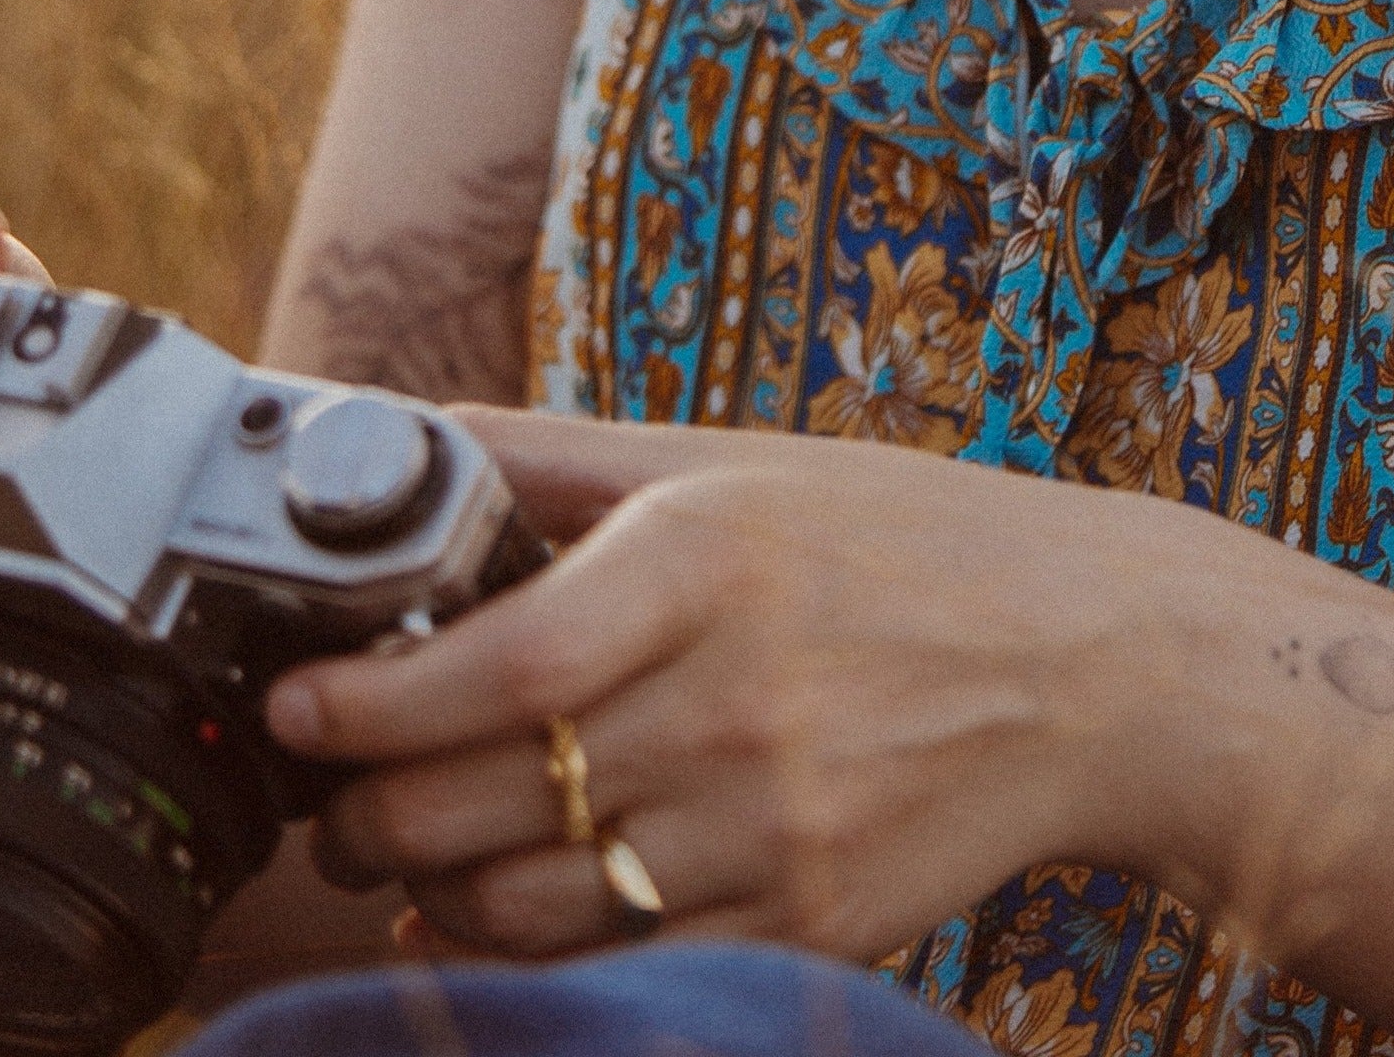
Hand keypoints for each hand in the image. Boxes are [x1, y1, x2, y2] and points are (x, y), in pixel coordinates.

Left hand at [268, 411, 1205, 963]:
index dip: (369, 704)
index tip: (297, 709)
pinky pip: (620, 960)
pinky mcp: (804, 924)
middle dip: (366, 814)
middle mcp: (734, 701)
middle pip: (486, 802)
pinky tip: (501, 907)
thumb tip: (403, 433)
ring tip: (400, 852)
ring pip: (529, 905)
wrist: (1096, 666)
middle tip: (328, 794)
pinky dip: (534, 947)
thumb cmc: (907, 545)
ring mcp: (772, 828)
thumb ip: (559, 460)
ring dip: (432, 890)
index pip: (497, 663)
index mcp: (708, 562)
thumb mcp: (733, 464)